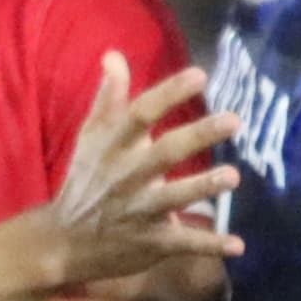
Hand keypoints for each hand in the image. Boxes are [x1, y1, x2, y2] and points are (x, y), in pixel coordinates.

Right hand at [41, 53, 238, 289]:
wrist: (62, 241)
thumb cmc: (86, 180)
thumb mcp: (90, 138)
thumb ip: (109, 98)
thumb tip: (114, 55)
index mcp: (112, 147)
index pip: (140, 115)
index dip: (169, 94)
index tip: (200, 76)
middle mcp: (125, 176)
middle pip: (164, 153)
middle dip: (197, 136)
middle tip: (233, 120)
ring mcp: (137, 211)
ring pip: (173, 197)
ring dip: (203, 187)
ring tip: (233, 176)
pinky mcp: (149, 242)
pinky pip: (182, 242)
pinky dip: (209, 244)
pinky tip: (237, 245)